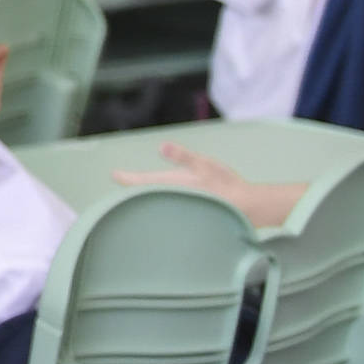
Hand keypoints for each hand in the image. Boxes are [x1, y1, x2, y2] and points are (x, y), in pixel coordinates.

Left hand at [115, 140, 255, 203]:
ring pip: (156, 205)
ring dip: (148, 200)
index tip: (115, 174)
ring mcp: (179, 210)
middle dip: (134, 192)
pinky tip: (166, 205)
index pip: (141, 183)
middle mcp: (171, 200)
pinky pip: (169, 212)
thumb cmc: (225, 185)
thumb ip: (182, 156)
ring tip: (140, 194)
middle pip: (146, 197)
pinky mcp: (188, 216)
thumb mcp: (204, 165)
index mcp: (171, 186)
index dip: (127, 179)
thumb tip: (161, 147)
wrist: (248, 208)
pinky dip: (162, 207)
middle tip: (124, 183)